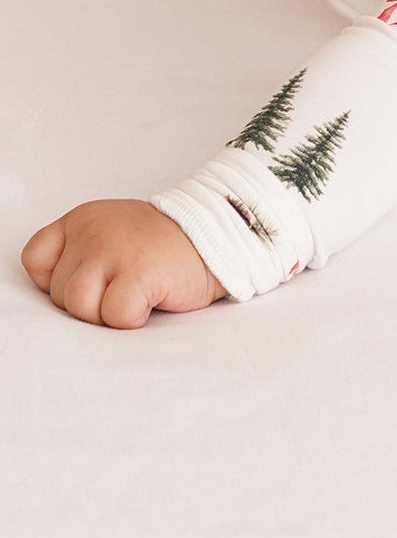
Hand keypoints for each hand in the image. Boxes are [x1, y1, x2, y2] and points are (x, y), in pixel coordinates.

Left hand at [20, 200, 227, 327]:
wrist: (219, 235)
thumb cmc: (163, 247)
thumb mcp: (111, 235)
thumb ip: (79, 255)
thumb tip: (59, 299)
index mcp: (83, 218)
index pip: (36, 258)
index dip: (57, 280)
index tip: (93, 279)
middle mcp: (94, 230)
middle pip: (59, 293)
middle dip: (89, 302)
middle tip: (125, 284)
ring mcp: (114, 249)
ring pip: (80, 308)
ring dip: (108, 313)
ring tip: (137, 293)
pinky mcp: (138, 272)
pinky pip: (115, 315)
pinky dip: (133, 318)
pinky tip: (152, 299)